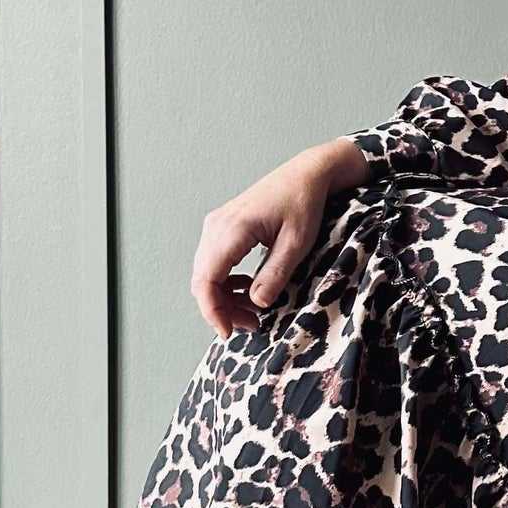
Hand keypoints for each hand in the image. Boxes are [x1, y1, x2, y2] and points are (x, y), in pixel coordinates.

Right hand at [190, 137, 368, 339]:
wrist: (304, 175)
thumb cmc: (303, 204)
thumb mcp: (296, 244)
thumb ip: (275, 274)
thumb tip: (256, 303)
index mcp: (232, 230)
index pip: (207, 280)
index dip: (213, 311)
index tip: (229, 332)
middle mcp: (216, 227)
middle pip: (202, 280)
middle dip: (222, 309)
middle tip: (251, 326)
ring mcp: (216, 226)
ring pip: (207, 273)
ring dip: (224, 297)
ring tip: (253, 312)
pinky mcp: (223, 228)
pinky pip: (215, 262)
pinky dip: (227, 282)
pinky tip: (249, 290)